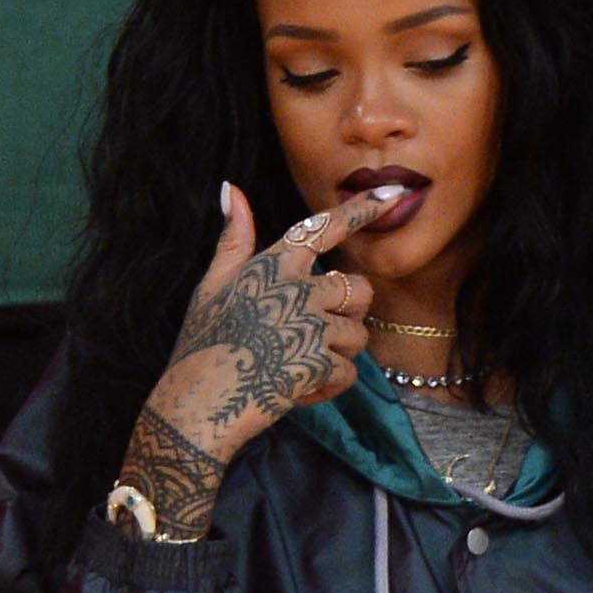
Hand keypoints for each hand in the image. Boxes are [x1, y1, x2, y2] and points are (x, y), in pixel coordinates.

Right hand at [117, 186, 381, 535]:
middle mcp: (298, 289)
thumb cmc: (203, 343)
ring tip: (301, 364)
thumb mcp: (212, 286)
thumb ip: (233, 240)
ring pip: (358, 335)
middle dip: (349, 313)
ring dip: (338, 354)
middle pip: (358, 289)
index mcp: (274, 265)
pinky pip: (348, 372)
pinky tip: (301, 390)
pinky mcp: (318, 364)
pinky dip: (330, 386)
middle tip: (318, 332)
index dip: (361, 209)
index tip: (392, 192)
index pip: (323, 228)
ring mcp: (311, 326)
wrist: (199, 402)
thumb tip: (230, 189)